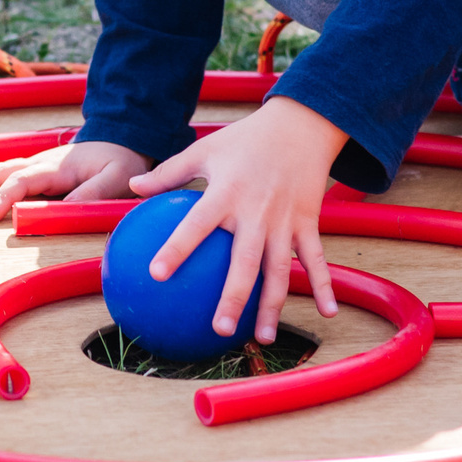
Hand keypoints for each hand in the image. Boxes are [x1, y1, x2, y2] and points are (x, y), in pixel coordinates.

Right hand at [0, 141, 150, 224]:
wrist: (124, 138)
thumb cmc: (121, 162)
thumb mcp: (117, 178)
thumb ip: (92, 193)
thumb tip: (62, 210)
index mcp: (56, 166)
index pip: (22, 181)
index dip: (3, 199)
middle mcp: (40, 162)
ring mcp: (35, 163)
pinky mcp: (35, 169)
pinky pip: (2, 172)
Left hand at [134, 98, 346, 342]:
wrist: (302, 124)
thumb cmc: (246, 139)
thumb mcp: (204, 149)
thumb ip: (169, 173)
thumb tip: (132, 188)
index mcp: (226, 193)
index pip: (196, 225)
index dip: (176, 248)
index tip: (157, 274)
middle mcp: (257, 211)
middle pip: (245, 261)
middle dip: (234, 297)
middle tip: (219, 328)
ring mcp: (286, 220)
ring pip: (280, 270)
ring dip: (272, 305)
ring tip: (261, 337)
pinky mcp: (308, 223)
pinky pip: (317, 260)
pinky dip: (325, 286)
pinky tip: (329, 313)